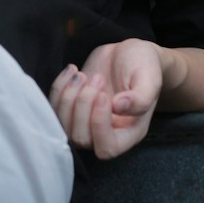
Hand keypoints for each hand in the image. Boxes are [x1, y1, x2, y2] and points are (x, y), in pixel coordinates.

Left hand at [48, 40, 164, 159]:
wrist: (128, 53)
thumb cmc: (143, 67)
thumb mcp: (150, 79)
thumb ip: (140, 97)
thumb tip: (118, 107)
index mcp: (129, 133)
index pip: (107, 148)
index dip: (99, 125)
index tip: (104, 95)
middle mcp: (106, 133)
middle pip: (81, 138)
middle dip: (83, 105)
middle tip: (98, 79)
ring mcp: (85, 122)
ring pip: (63, 126)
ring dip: (68, 97)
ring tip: (82, 75)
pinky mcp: (71, 108)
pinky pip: (53, 108)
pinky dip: (59, 88)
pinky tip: (72, 70)